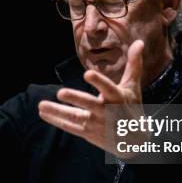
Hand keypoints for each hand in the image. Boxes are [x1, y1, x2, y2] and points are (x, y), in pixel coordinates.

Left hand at [38, 40, 145, 156]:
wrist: (134, 140)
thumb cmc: (131, 107)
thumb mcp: (133, 87)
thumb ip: (133, 65)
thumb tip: (139, 42)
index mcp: (117, 97)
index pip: (108, 88)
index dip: (98, 82)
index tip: (87, 74)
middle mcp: (107, 111)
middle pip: (90, 104)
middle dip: (76, 99)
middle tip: (60, 92)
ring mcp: (97, 123)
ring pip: (76, 117)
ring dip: (58, 112)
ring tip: (42, 105)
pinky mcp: (89, 132)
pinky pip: (71, 127)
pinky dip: (57, 120)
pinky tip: (43, 113)